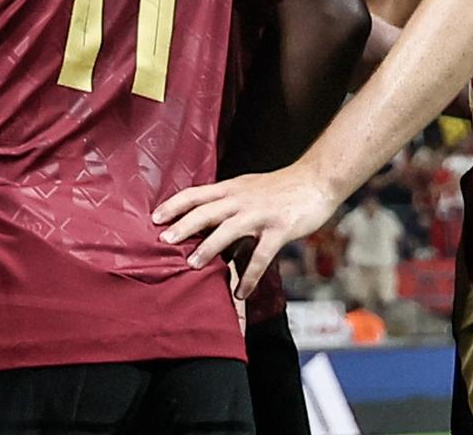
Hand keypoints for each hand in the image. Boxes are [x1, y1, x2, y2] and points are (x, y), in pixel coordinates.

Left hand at [151, 163, 339, 298]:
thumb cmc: (281, 187)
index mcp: (232, 189)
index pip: (197, 193)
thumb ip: (228, 203)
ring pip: (229, 230)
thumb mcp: (249, 188)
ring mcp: (260, 214)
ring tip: (192, 266)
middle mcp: (242, 199)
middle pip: (206, 211)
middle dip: (183, 226)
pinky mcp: (279, 229)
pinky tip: (240, 292)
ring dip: (209, 248)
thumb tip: (205, 223)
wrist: (316, 180)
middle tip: (163, 241)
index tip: (155, 217)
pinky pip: (261, 256)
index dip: (175, 204)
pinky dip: (249, 276)